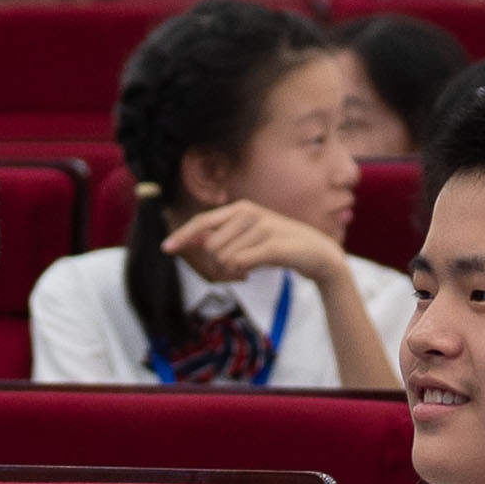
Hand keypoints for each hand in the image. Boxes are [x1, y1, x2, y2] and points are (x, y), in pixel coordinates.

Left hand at [161, 198, 352, 291]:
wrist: (317, 254)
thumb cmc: (278, 246)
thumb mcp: (249, 237)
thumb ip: (224, 236)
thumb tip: (193, 242)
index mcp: (240, 208)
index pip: (202, 222)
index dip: (182, 236)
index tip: (166, 249)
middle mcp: (249, 213)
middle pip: (210, 247)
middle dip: (216, 266)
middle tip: (233, 271)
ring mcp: (262, 227)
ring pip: (223, 259)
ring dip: (230, 272)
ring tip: (245, 271)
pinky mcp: (273, 245)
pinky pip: (240, 264)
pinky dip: (241, 273)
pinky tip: (250, 274)